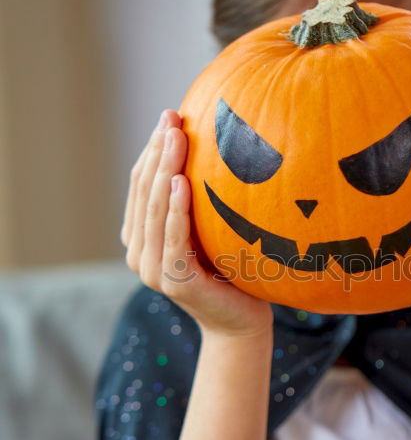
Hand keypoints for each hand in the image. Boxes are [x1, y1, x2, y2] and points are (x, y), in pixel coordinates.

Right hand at [121, 109, 273, 338]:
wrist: (242, 321)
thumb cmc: (230, 269)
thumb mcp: (208, 227)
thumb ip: (195, 199)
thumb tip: (208, 140)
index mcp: (141, 238)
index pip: (140, 186)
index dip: (151, 151)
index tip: (169, 117)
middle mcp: (139, 254)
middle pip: (144, 193)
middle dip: (157, 152)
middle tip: (171, 118)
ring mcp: (153, 271)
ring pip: (154, 212)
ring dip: (164, 171)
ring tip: (175, 139)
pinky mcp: (174, 283)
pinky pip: (173, 239)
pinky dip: (175, 210)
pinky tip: (181, 182)